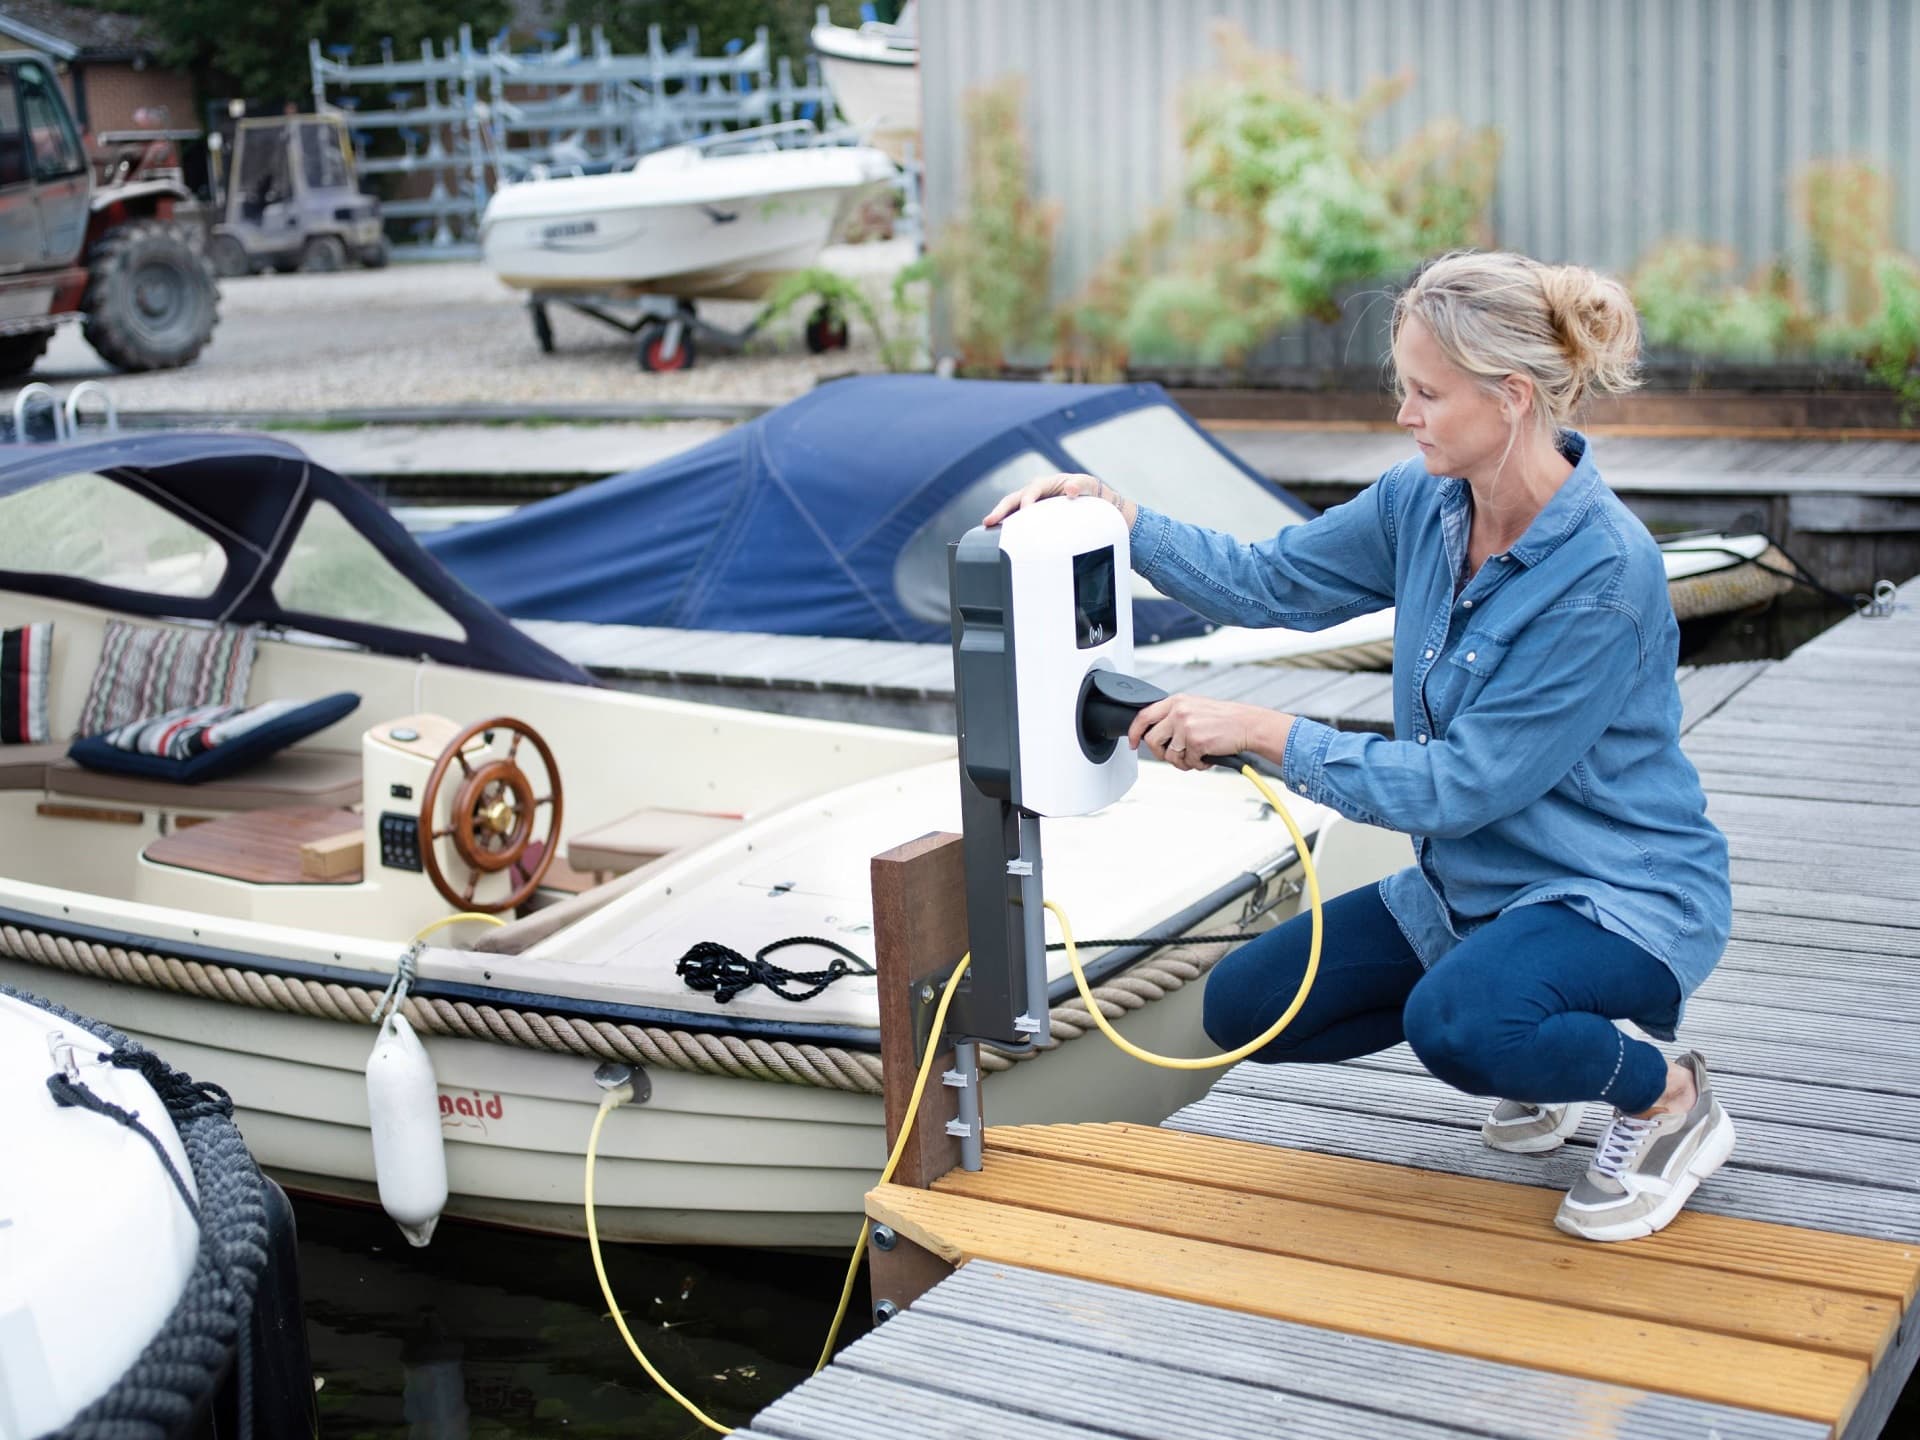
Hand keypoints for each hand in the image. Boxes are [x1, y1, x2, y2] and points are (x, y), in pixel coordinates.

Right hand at [982, 472, 1134, 528]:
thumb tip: (1070, 489)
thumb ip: (1080, 485)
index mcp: (1045, 483)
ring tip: (987, 530)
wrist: (1093, 501)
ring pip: (1011, 510)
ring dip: (999, 519)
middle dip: (1000, 510)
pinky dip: (1007, 528)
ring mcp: (1031, 505)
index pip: (1031, 490)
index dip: (1026, 500)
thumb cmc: (1089, 491)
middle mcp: (1034, 493)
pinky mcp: (1031, 516)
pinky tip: (1000, 539)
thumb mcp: (1088, 485)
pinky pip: (1016, 520)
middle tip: (988, 521)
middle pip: (1013, 500)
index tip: (1024, 511)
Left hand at [1127, 695, 1283, 772]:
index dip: (1134, 732)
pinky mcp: (1197, 741)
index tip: (1133, 743)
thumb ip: (1173, 716)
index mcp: (1176, 701)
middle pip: (1152, 740)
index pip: (1144, 716)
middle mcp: (1179, 712)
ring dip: (1183, 762)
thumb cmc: (1223, 719)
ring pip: (1170, 755)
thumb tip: (1153, 732)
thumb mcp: (1194, 707)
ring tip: (1197, 757)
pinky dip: (1198, 764)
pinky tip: (1208, 757)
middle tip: (1174, 756)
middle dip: (1160, 754)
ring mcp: (1187, 726)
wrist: (1247, 724)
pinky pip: (1188, 762)